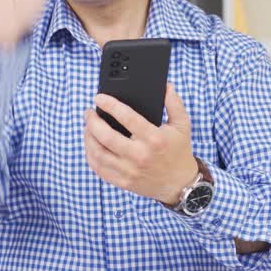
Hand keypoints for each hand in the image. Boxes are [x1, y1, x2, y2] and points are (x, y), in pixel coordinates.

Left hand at [84, 83, 198, 204]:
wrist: (180, 184)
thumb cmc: (179, 151)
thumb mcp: (182, 125)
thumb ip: (174, 103)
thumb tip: (166, 86)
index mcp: (154, 139)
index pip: (127, 117)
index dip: (110, 105)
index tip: (99, 97)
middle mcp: (140, 155)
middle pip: (106, 136)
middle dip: (92, 121)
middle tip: (89, 112)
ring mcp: (130, 171)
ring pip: (98, 153)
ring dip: (88, 137)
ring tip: (88, 127)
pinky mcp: (123, 182)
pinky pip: (99, 168)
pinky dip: (90, 155)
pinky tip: (91, 145)